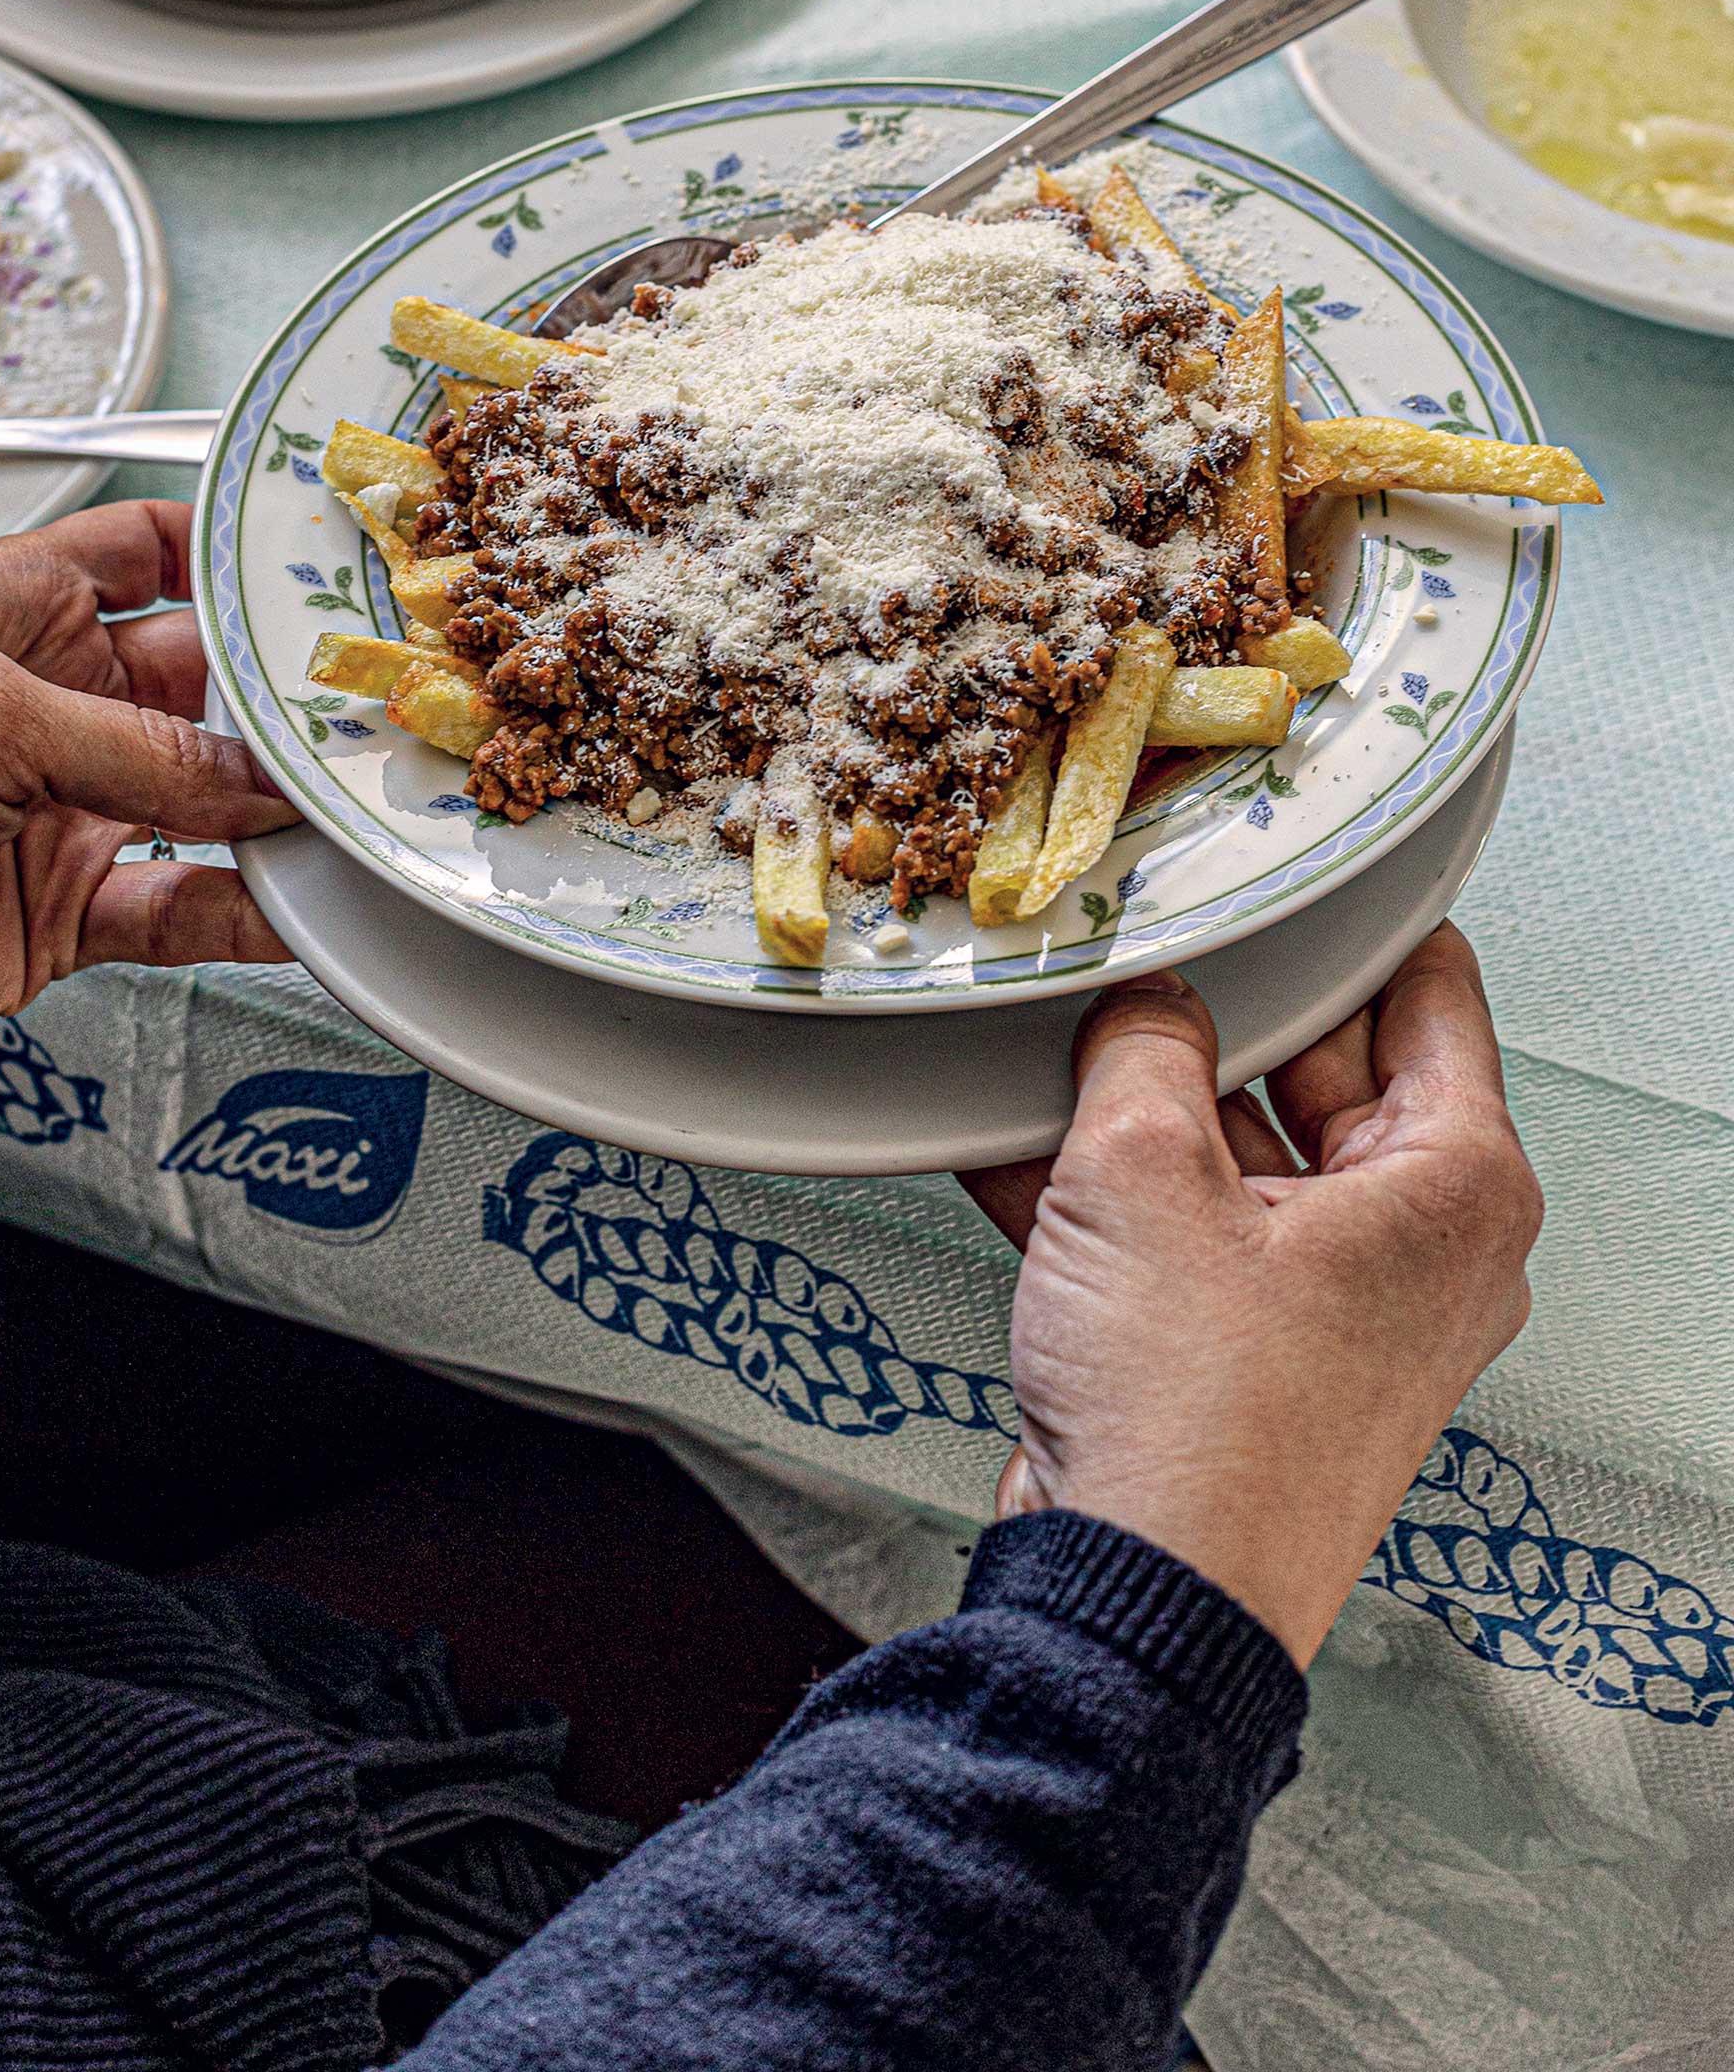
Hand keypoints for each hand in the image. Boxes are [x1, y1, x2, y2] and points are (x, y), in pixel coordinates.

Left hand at [0, 501, 296, 1084]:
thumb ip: (129, 744)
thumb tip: (248, 776)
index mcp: (6, 608)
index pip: (148, 550)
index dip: (231, 556)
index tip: (319, 574)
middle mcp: (42, 704)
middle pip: (204, 684)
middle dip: (280, 700)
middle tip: (358, 714)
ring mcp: (55, 811)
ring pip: (208, 802)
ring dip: (278, 813)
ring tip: (345, 813)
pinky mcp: (60, 914)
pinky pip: (182, 908)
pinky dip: (245, 913)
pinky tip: (290, 906)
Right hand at [963, 927, 1540, 1669]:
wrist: (1136, 1602)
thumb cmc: (1196, 1429)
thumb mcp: (1142, 1174)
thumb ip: (1144, 1047)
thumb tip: (1147, 1000)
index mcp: (1457, 1185)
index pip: (1431, 989)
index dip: (1349, 917)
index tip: (1284, 867)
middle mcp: (1419, 1245)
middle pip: (1325, 1065)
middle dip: (1216, 1017)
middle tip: (1134, 958)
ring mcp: (1338, 1307)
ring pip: (1241, 1152)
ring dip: (1141, 1110)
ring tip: (1048, 1055)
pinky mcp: (1256, 1356)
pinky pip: (1192, 1234)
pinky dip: (1112, 1195)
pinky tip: (1012, 1146)